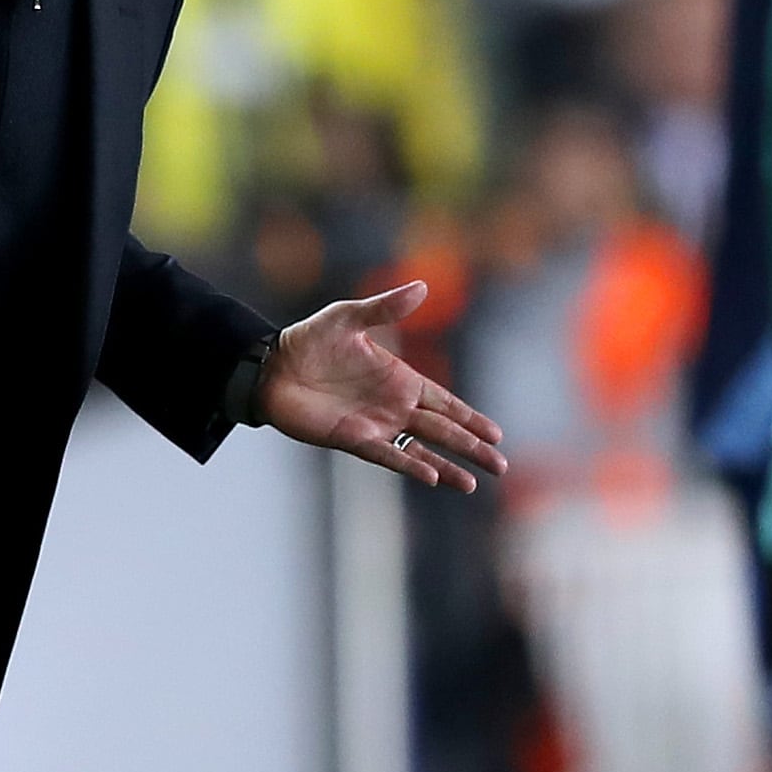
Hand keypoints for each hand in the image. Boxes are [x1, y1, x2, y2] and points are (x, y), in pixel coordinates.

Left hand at [258, 284, 507, 491]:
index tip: (496, 434)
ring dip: (447, 465)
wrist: (271, 367)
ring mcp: (375, 425)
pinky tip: (432, 477)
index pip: (445, 402)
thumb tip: (422, 287)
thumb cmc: (308, 340)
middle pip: (443, 430)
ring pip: (421, 449)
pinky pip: (389, 455)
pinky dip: (410, 465)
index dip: (470, 417)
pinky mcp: (354, 440)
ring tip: (471, 484)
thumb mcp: (348, 317)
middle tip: (500, 466)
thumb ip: (385, 308)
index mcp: (399, 378)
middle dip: (471, 446)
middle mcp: (393, 406)